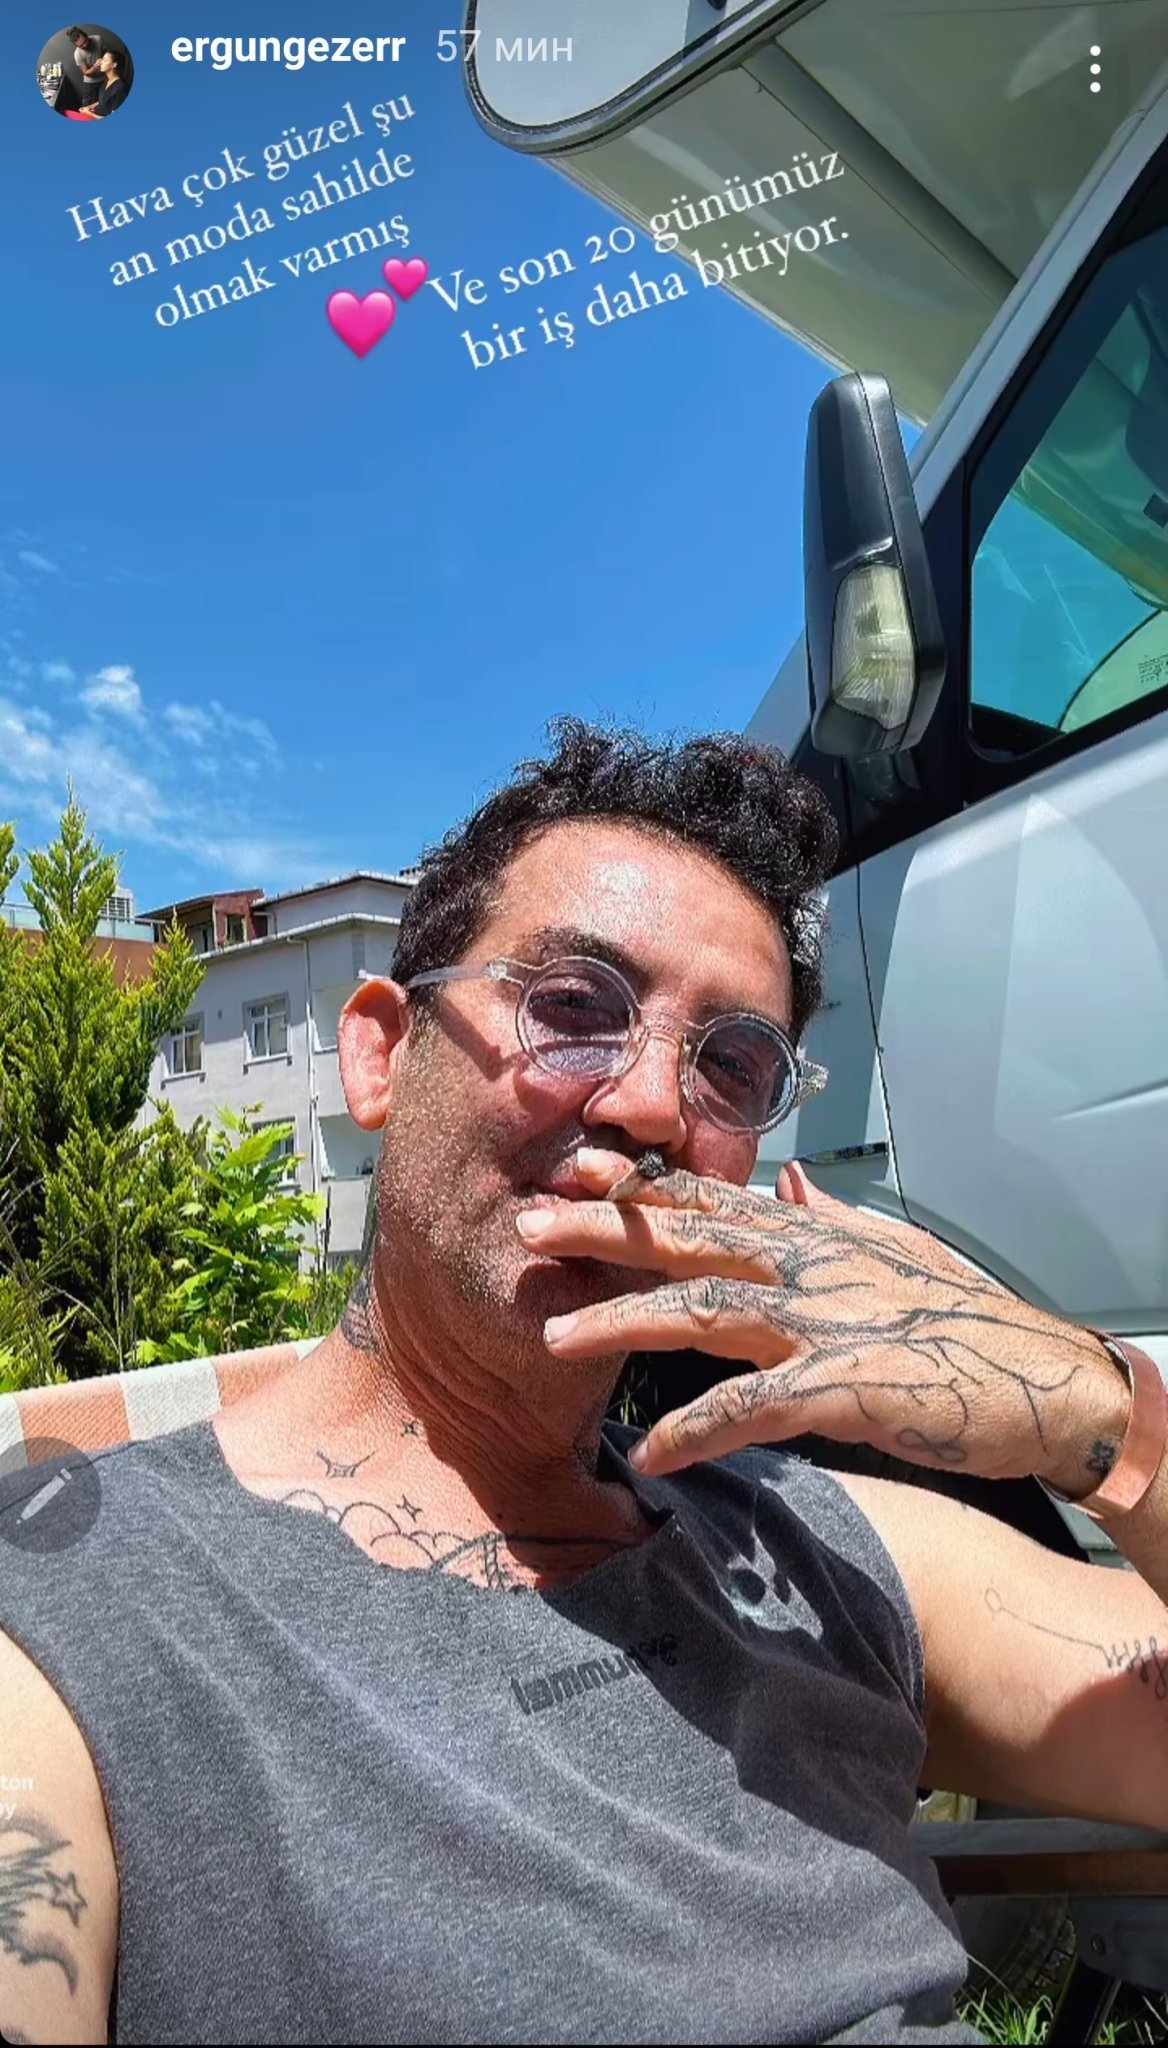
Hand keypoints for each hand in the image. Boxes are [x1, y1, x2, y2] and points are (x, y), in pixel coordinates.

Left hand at [524, 1152, 1127, 1486]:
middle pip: (690, 1239)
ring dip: (624, 1320)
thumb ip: (839, 1224)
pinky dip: (697, 1427)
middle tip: (529, 1223)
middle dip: (607, 1228)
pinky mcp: (845, 1388)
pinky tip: (650, 1451)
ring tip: (555, 1333)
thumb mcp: (902, 1256)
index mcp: (821, 1239)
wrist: (1049, 1384)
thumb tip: (794, 1189)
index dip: (645, 1185)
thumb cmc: (975, 1326)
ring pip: (703, 1309)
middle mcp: (812, 1268)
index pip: (718, 1201)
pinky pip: (753, 1407)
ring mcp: (826, 1325)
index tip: (579, 1168)